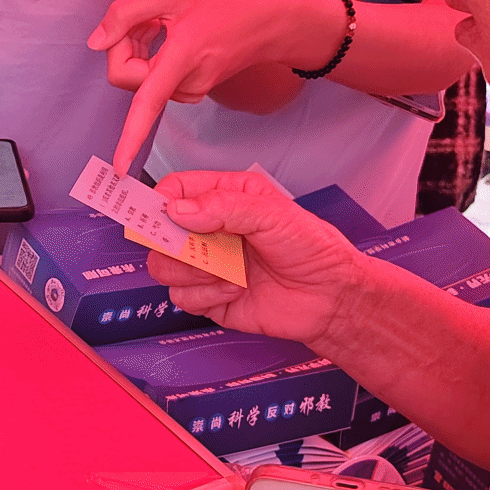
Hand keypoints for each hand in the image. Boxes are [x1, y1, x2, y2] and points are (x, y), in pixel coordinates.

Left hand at [89, 0, 339, 171]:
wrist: (276, 16)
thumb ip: (126, 13)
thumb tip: (96, 43)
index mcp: (182, 60)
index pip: (147, 106)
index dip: (130, 140)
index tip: (118, 167)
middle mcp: (188, 84)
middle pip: (131, 79)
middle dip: (125, 47)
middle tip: (147, 17)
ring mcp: (194, 89)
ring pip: (144, 78)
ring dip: (141, 48)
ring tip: (167, 21)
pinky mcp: (196, 87)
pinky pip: (160, 78)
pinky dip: (155, 56)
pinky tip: (174, 33)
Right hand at [145, 170, 361, 345]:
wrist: (330, 297)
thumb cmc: (312, 248)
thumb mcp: (272, 213)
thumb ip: (224, 206)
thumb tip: (178, 210)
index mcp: (224, 198)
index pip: (175, 191)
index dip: (160, 201)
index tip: (162, 214)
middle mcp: (211, 230)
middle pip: (159, 232)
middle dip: (173, 243)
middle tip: (195, 248)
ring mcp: (207, 265)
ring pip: (164, 266)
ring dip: (192, 271)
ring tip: (226, 270)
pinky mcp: (209, 298)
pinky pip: (181, 297)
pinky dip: (206, 296)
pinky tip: (234, 289)